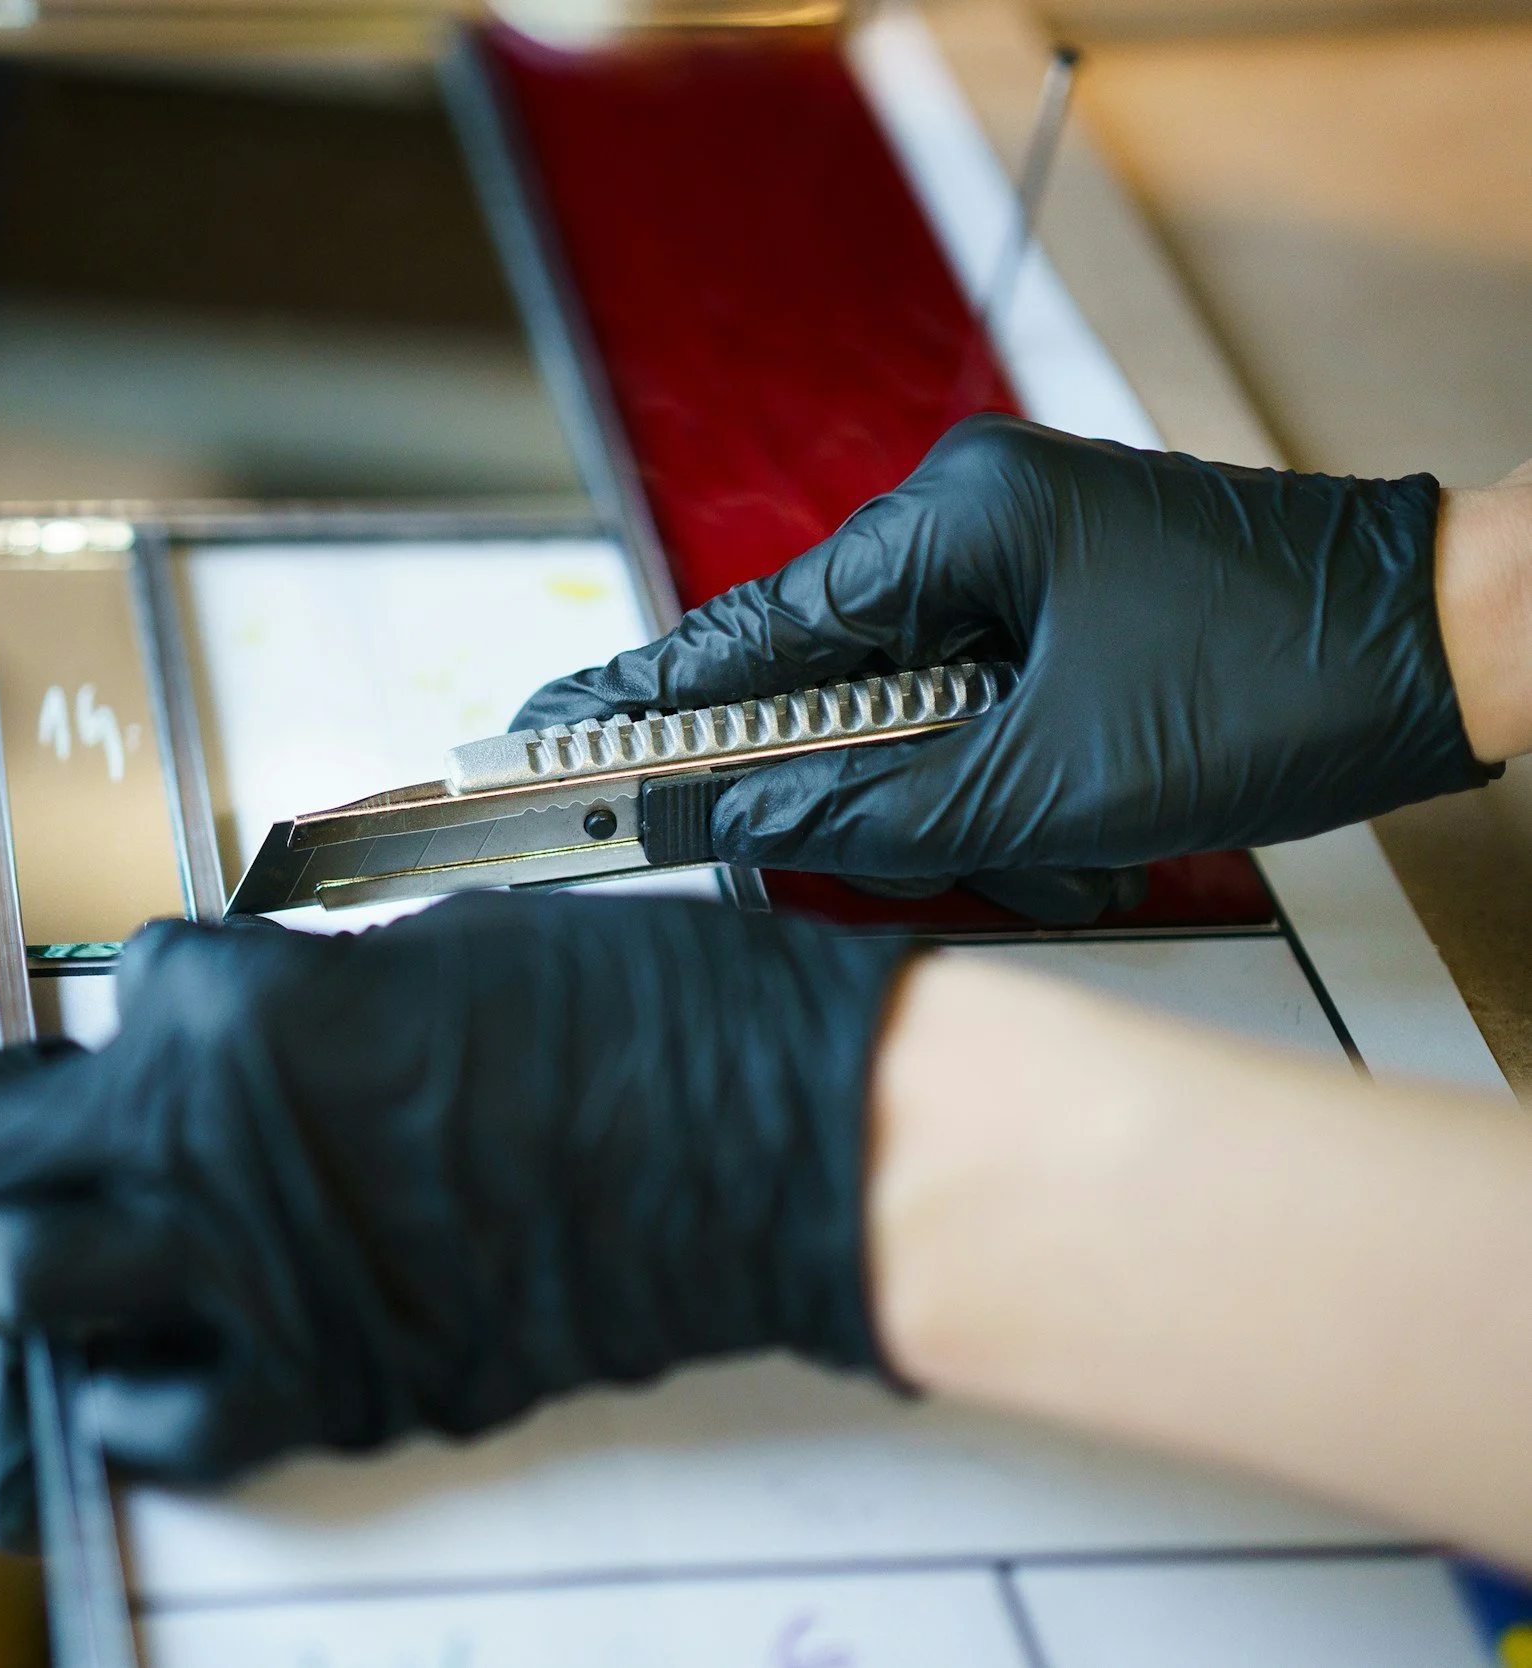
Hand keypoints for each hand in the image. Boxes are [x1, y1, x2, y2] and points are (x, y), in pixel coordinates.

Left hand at [0, 895, 915, 1550]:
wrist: (772, 1142)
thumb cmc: (632, 1014)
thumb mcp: (430, 944)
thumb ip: (291, 995)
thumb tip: (225, 1035)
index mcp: (240, 1007)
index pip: (96, 1007)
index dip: (104, 1019)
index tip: (114, 1035)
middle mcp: (213, 1143)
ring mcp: (261, 1278)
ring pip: (28, 1294)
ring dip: (24, 1265)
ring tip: (50, 1253)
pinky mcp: (333, 1387)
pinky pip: (160, 1424)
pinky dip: (130, 1399)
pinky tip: (153, 1360)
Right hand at [515, 416, 1493, 901]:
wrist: (1454, 647)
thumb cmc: (1283, 681)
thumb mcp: (1050, 785)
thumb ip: (868, 812)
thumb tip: (735, 832)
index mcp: (950, 523)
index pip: (745, 633)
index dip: (640, 701)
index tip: (540, 732)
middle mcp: (972, 524)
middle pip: (831, 694)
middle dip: (874, 805)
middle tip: (933, 863)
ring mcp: (1023, 563)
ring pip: (912, 725)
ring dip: (965, 818)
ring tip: (1061, 862)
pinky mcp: (1065, 609)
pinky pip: (980, 717)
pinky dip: (1012, 796)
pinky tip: (1081, 842)